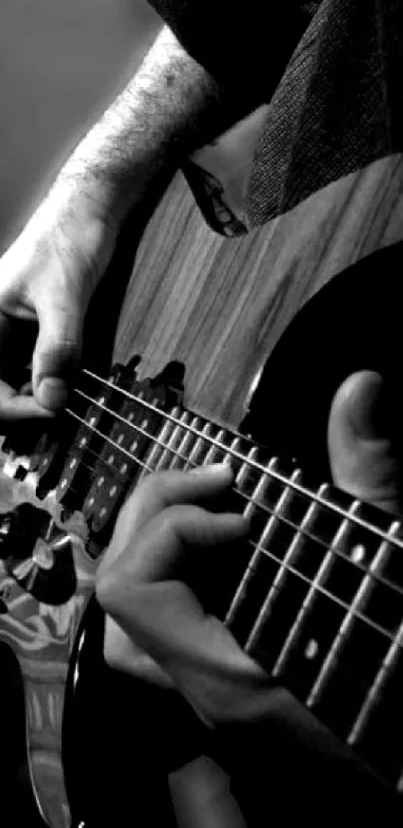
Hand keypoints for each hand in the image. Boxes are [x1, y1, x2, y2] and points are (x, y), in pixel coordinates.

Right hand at [0, 184, 116, 422]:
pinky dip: (45, 379)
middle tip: (59, 407)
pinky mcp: (27, 331)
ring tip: (63, 395)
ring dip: (34, 395)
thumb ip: (56, 350)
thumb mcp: (63, 298)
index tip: (52, 410)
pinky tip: (64, 378)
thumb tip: (52, 399)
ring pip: (10, 381)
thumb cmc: (67, 240)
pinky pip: (27, 367)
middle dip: (21, 406)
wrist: (87, 212)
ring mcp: (6, 331)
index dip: (14, 408)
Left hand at [97, 370, 402, 724]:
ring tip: (220, 512)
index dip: (172, 529)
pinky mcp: (221, 694)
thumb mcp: (393, 572)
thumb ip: (371, 482)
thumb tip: (359, 388)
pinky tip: (239, 554)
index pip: (130, 590)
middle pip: (117, 596)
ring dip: (161, 548)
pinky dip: (184, 576)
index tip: (242, 514)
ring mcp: (205, 700)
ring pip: (132, 620)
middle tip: (224, 484)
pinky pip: (166, 631)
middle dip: (158, 517)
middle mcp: (200, 695)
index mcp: (228, 677)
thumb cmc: (401, 677)